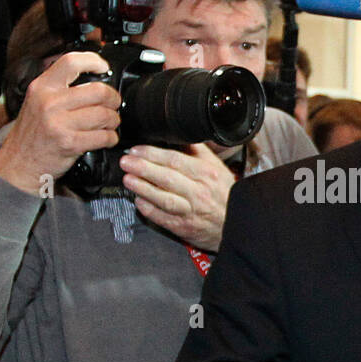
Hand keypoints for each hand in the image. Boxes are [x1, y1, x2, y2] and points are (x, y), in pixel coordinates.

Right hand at [0, 52, 118, 194]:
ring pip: (104, 114)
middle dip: (113, 98)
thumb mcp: (37, 101)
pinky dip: (111, 138)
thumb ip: (60, 87)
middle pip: (98, 91)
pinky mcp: (69, 143)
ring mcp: (59, 123)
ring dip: (114, 120)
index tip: (104, 68)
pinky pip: (103, 136)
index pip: (71, 62)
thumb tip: (94, 77)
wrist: (18, 163)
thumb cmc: (32, 133)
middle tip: (113, 104)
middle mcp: (49, 102)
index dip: (94, 61)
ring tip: (109, 123)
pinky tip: (106, 138)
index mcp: (42, 87)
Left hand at [120, 143, 234, 252]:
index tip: (137, 149)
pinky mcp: (182, 227)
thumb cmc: (224, 193)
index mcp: (206, 174)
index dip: (153, 154)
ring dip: (142, 188)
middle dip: (143, 168)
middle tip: (126, 161)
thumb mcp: (216, 167)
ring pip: (163, 198)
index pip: (175, 160)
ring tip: (127, 179)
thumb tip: (178, 135)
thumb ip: (197, 151)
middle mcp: (198, 192)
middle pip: (166, 177)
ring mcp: (190, 211)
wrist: (234, 224)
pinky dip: (147, 208)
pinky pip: (161, 217)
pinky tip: (138, 200)